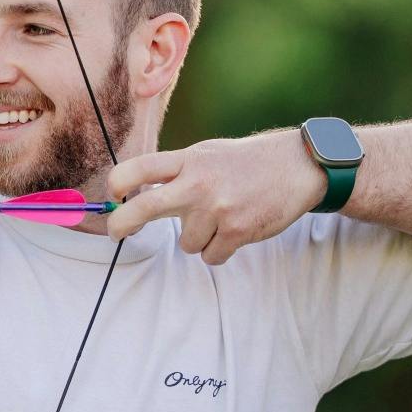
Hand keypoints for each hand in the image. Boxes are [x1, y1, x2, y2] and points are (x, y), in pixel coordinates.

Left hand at [105, 129, 327, 261]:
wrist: (298, 166)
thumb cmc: (247, 163)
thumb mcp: (207, 154)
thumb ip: (176, 172)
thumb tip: (135, 196)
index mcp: (188, 160)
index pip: (137, 169)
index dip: (116, 185)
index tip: (113, 197)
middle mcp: (198, 183)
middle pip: (144, 208)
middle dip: (122, 225)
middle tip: (116, 233)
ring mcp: (217, 209)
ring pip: (186, 243)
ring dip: (201, 238)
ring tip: (225, 217)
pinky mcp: (237, 231)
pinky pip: (210, 257)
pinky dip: (221, 250)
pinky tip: (237, 229)